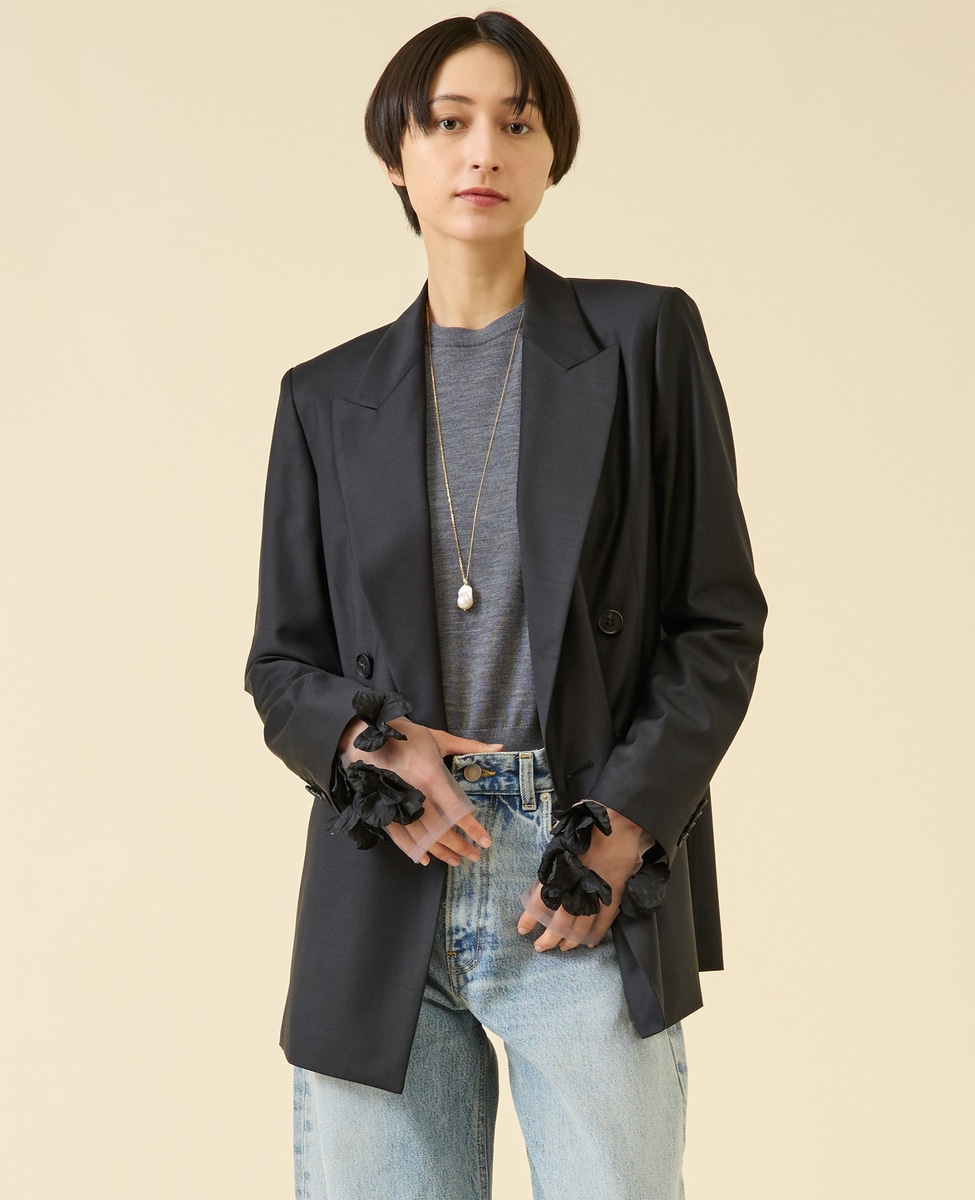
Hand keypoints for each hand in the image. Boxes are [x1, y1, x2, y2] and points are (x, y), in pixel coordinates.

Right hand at [338, 716, 497, 866]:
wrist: (363, 735)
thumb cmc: (404, 734)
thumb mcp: (437, 737)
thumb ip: (469, 746)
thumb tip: (499, 748)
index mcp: (429, 774)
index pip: (456, 809)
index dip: (472, 828)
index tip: (485, 841)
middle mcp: (412, 793)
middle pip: (440, 829)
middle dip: (460, 845)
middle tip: (476, 855)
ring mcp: (395, 803)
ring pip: (421, 836)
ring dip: (440, 851)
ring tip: (456, 860)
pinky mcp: (382, 808)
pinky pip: (398, 836)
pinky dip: (411, 849)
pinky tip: (424, 858)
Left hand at [517, 806, 651, 950]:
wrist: (618, 820)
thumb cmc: (588, 822)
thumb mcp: (563, 837)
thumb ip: (554, 856)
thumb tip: (546, 869)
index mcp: (560, 870)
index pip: (540, 900)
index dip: (529, 918)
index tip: (521, 929)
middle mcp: (576, 884)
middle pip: (559, 920)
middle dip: (548, 937)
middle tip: (540, 947)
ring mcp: (596, 890)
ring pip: (581, 925)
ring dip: (570, 940)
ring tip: (562, 948)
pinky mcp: (614, 893)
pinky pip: (604, 920)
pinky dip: (596, 934)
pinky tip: (588, 943)